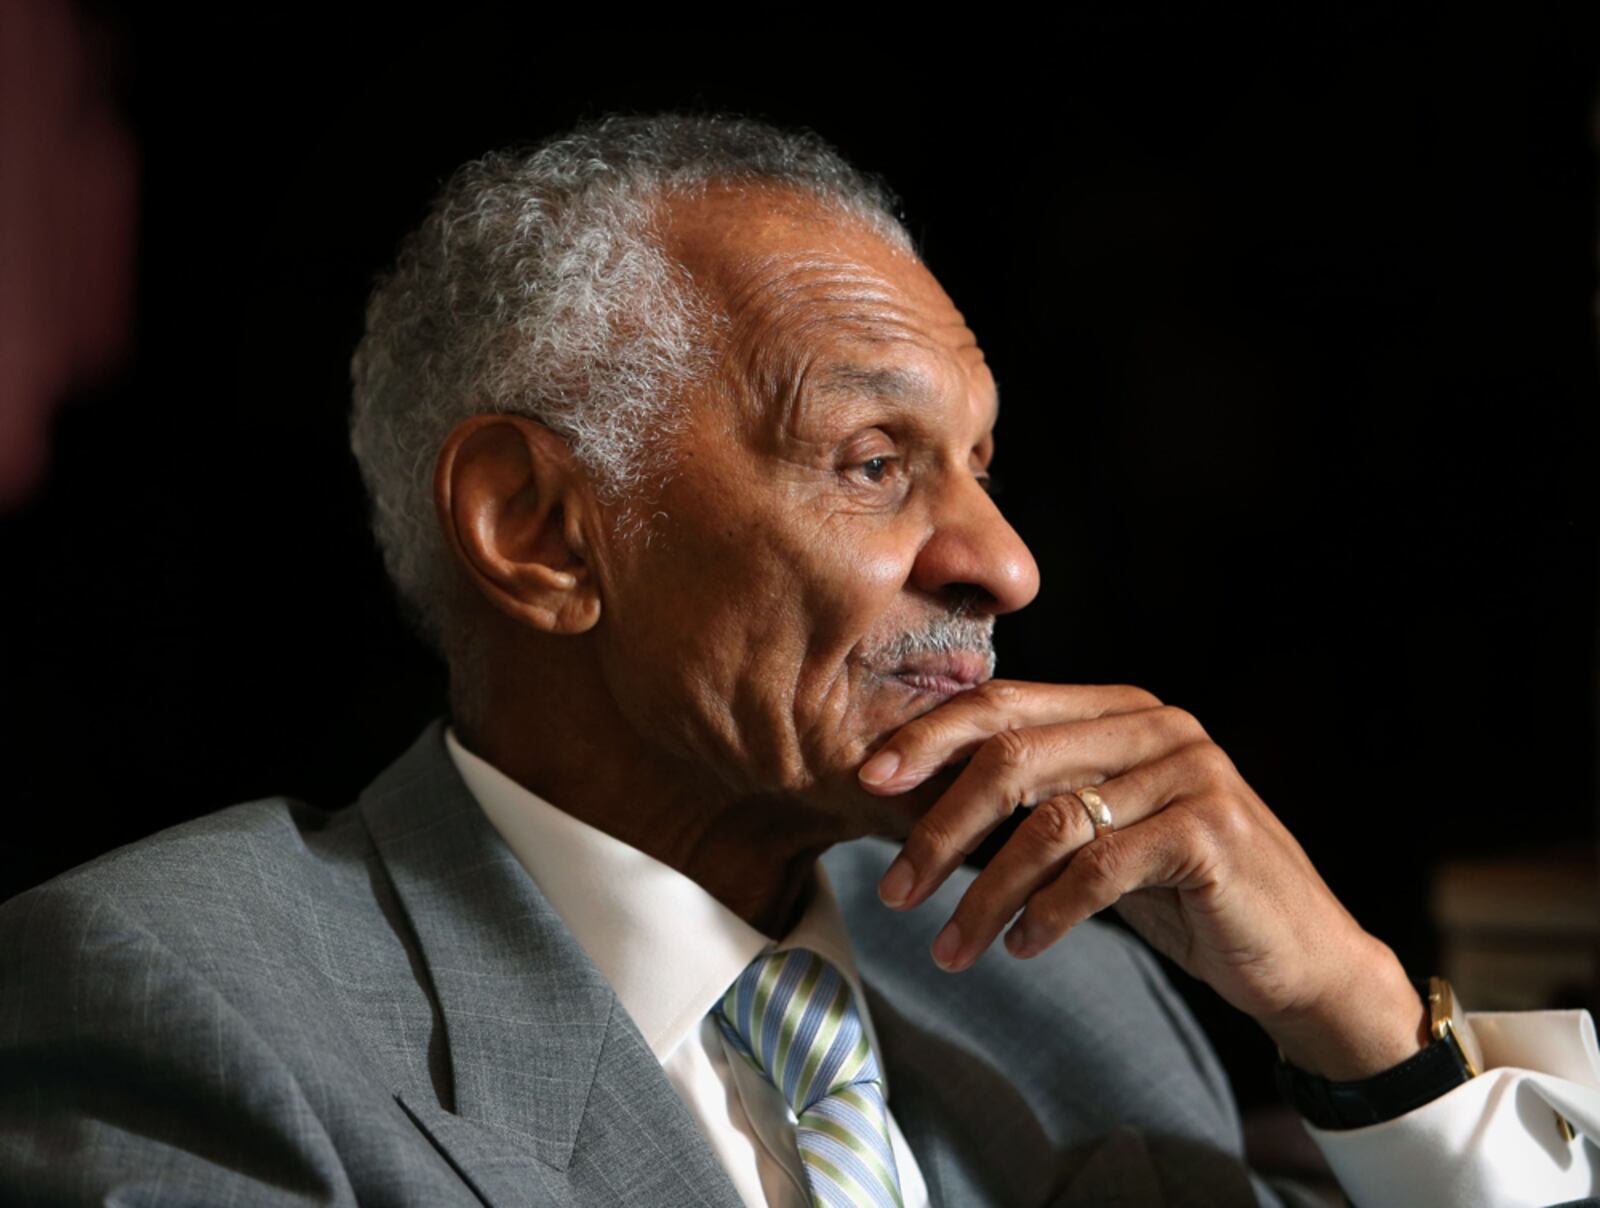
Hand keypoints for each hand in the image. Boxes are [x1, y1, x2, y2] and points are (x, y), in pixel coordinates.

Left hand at [858, 680, 1427, 1079]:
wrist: (1298, 955)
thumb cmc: (1184, 895)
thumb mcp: (1103, 835)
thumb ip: (1039, 802)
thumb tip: (921, 802)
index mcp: (1121, 710)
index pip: (1005, 704)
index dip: (929, 738)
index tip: (868, 783)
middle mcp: (1156, 726)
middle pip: (1012, 758)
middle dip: (940, 828)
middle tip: (896, 889)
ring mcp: (1189, 772)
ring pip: (1047, 823)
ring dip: (984, 894)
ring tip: (950, 948)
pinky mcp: (1209, 831)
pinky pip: (1098, 869)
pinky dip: (1047, 914)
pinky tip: (1020, 948)